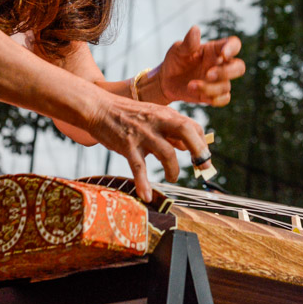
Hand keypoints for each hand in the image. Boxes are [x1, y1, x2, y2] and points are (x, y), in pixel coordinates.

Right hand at [87, 93, 211, 201]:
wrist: (98, 108)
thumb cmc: (127, 114)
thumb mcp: (152, 116)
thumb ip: (169, 130)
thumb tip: (186, 146)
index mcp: (165, 114)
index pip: (192, 126)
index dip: (202, 143)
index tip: (204, 158)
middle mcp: (157, 121)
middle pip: (186, 131)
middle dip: (199, 150)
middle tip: (203, 167)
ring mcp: (142, 133)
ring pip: (167, 153)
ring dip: (174, 169)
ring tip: (172, 177)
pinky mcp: (127, 145)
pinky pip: (139, 167)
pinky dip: (143, 183)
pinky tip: (146, 196)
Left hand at [158, 25, 245, 105]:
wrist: (166, 81)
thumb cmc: (175, 60)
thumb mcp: (178, 49)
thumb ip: (188, 43)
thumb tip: (195, 29)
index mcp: (215, 50)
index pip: (233, 45)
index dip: (232, 48)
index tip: (223, 53)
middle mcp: (220, 65)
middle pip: (239, 67)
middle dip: (227, 72)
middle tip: (208, 74)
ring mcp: (218, 81)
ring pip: (227, 86)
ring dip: (210, 87)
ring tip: (190, 85)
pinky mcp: (213, 95)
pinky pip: (224, 99)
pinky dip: (215, 99)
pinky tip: (199, 94)